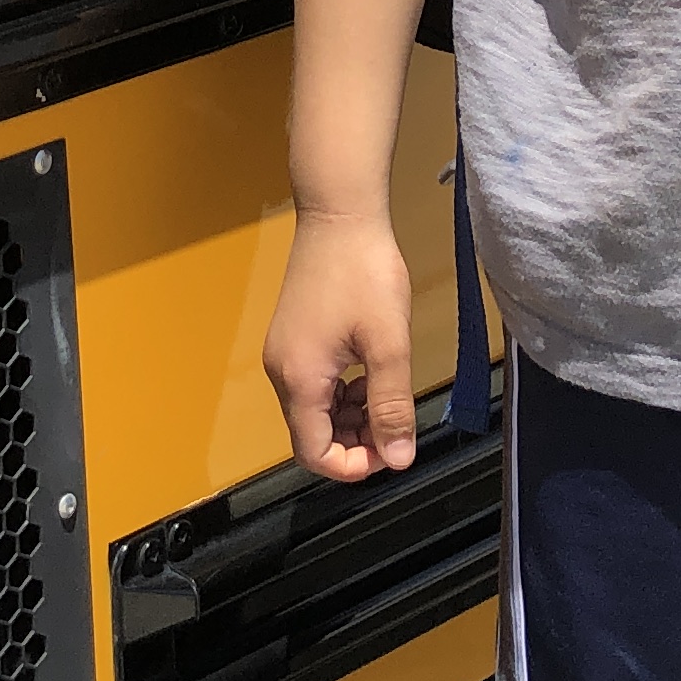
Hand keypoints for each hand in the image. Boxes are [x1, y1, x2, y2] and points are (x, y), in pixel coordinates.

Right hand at [263, 207, 417, 478]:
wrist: (340, 215)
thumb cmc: (363, 273)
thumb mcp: (388, 344)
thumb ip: (392, 406)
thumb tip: (398, 457)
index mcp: (300, 379)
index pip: (313, 453)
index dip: (353, 465)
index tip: (391, 450)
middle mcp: (282, 371)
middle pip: (311, 435)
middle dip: (356, 442)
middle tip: (396, 425)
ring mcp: (284, 353)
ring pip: (315, 411)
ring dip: (351, 418)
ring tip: (388, 396)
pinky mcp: (294, 338)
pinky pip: (315, 385)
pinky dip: (343, 394)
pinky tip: (371, 374)